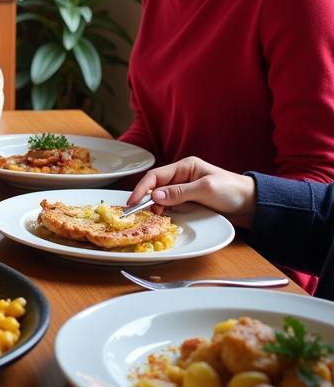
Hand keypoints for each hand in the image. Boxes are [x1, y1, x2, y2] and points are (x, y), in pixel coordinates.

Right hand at [127, 157, 256, 227]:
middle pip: (156, 187)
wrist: (253, 204)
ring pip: (162, 198)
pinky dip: (165, 212)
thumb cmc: (233, 191)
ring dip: (156, 207)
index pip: (156, 176)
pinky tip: (164, 218)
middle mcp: (182, 177)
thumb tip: (155, 197)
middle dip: (146, 199)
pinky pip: (172, 206)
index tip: (132, 202)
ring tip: (155, 218)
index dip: (142, 188)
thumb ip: (180, 192)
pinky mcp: (190, 202)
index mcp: (184, 167)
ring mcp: (185, 190)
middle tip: (141, 214)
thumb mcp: (205, 189)